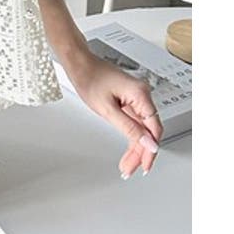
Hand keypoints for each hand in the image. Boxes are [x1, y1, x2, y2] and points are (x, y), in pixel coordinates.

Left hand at [64, 50, 162, 177]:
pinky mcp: (130, 100)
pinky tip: (128, 150)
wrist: (79, 64)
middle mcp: (142, 95)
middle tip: (132, 169)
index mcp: (141, 94)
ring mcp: (137, 98)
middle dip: (141, 152)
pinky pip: (135, 122)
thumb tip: (148, 143)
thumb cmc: (89, 79)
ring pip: (142, 129)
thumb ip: (129, 128)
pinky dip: (132, 136)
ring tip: (127, 165)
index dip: (151, 149)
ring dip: (136, 147)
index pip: (154, 128)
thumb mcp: (107, 109)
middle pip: (148, 131)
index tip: (145, 164)